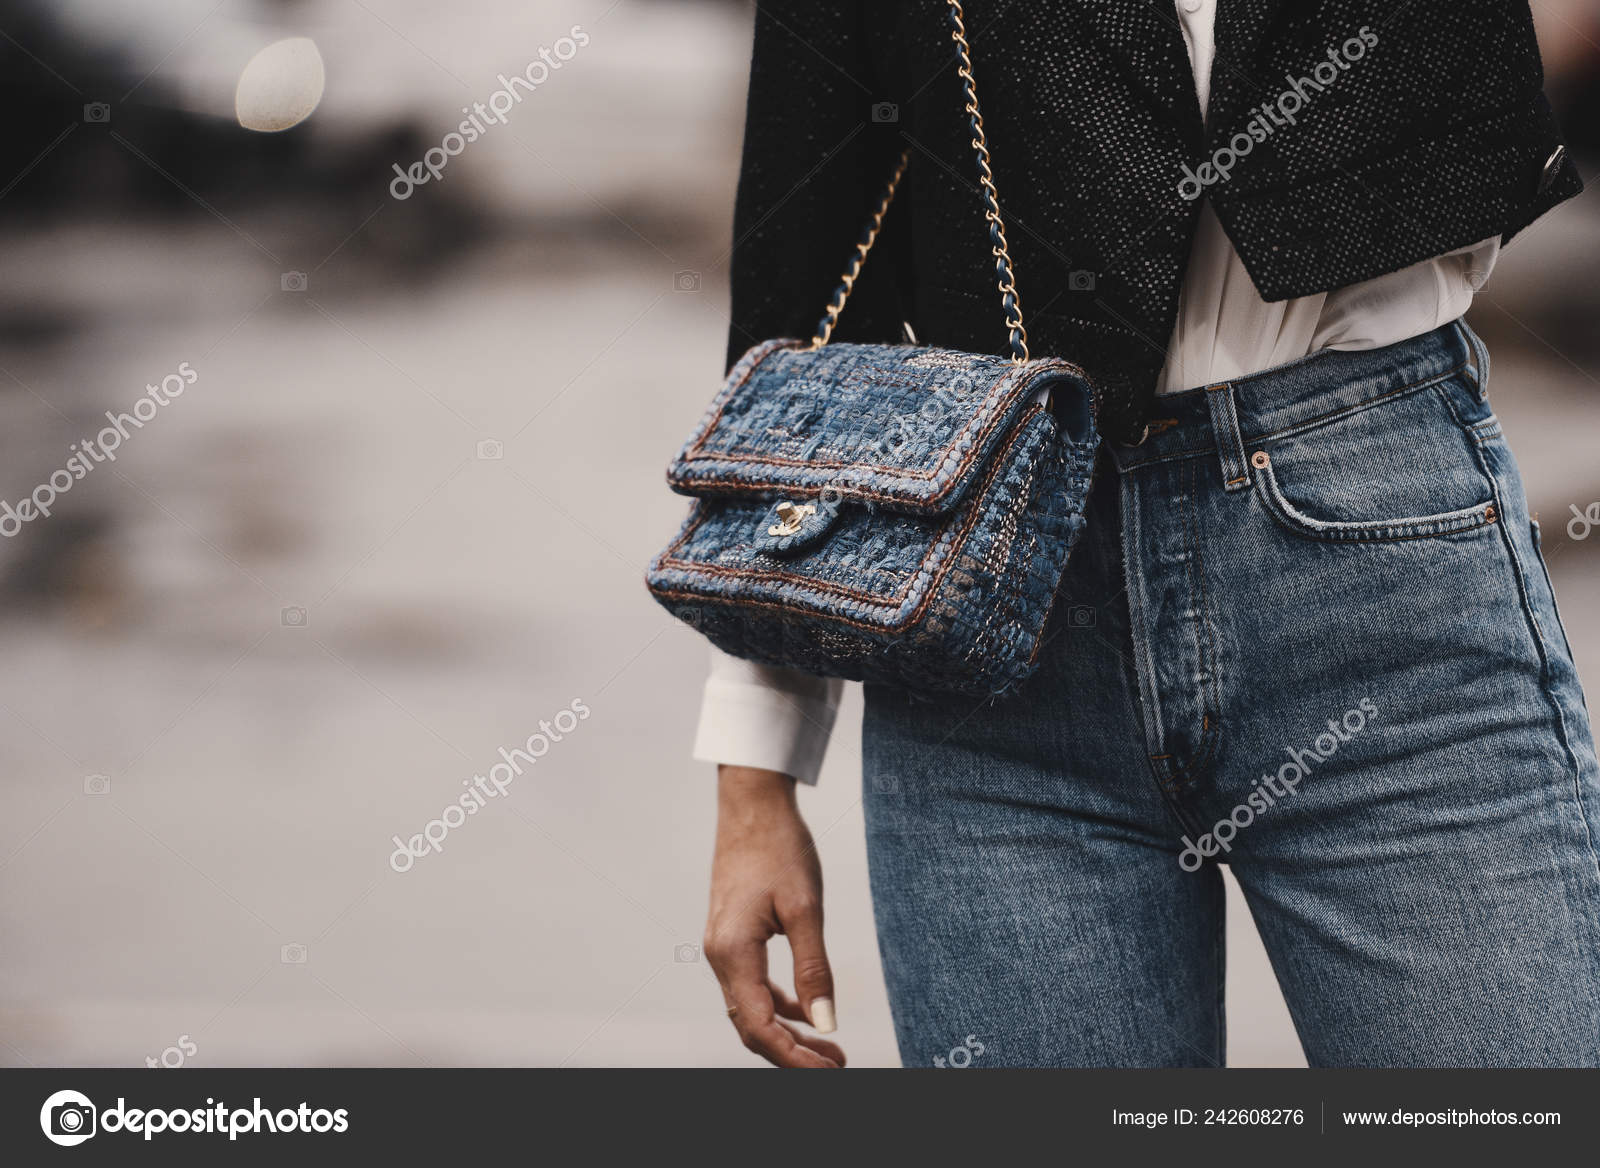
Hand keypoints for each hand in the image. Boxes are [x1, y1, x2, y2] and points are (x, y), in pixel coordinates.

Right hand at [704, 765, 844, 1067]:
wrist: (752, 804)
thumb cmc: (779, 847)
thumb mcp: (805, 908)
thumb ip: (814, 968)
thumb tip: (826, 1022)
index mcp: (733, 953)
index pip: (760, 1028)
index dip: (794, 1058)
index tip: (830, 1069)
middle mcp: (720, 955)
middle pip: (751, 1027)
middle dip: (792, 1054)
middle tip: (836, 1065)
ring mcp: (723, 946)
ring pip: (751, 1009)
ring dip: (786, 1032)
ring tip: (828, 1047)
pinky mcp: (733, 936)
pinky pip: (752, 986)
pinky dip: (778, 1005)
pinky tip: (806, 1008)